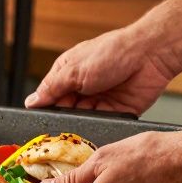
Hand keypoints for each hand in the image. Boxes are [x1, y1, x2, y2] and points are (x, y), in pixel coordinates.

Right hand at [25, 28, 176, 114]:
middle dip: (62, 120)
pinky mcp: (116, 111)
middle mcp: (82, 86)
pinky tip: (94, 125)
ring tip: (77, 127)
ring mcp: (99, 99)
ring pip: (82, 120)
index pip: (48, 96)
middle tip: (57, 130)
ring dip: (80, 123)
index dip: (44, 109)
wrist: (150, 55)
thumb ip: (51, 88)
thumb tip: (31, 101)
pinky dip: (97, 126)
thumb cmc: (112, 51)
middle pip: (64, 111)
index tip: (39, 122)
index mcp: (68, 72)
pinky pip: (102, 124)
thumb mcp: (74, 69)